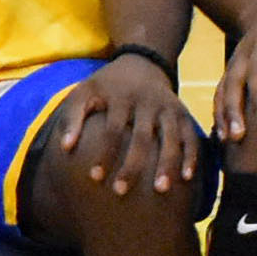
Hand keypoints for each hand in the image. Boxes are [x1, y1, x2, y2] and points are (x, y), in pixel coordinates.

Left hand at [54, 51, 200, 199]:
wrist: (142, 63)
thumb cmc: (108, 85)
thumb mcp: (85, 90)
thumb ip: (72, 116)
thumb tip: (64, 147)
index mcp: (122, 97)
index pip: (113, 129)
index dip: (104, 154)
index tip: (94, 178)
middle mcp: (148, 102)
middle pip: (142, 137)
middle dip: (133, 165)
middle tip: (121, 191)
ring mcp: (168, 108)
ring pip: (170, 138)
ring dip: (167, 164)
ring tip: (160, 190)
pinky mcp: (183, 114)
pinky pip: (191, 136)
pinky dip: (191, 156)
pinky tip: (187, 178)